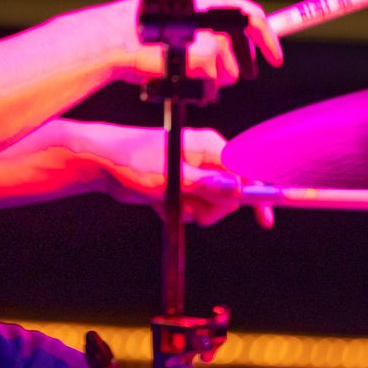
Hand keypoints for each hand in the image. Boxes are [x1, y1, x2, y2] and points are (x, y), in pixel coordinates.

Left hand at [80, 122, 249, 225]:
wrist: (102, 163)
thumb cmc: (135, 162)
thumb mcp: (173, 178)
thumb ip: (206, 185)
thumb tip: (236, 188)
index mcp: (209, 147)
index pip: (246, 170)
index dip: (257, 195)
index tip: (264, 220)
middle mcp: (205, 157)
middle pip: (229, 193)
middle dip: (212, 208)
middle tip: (191, 210)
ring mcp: (192, 170)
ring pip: (209, 203)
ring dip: (192, 211)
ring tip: (168, 202)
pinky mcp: (179, 183)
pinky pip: (191, 205)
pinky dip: (178, 209)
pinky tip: (158, 202)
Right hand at [82, 0, 283, 87]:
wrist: (115, 39)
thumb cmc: (138, 29)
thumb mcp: (176, 10)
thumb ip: (205, 19)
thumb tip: (229, 40)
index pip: (253, 16)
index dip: (268, 39)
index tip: (275, 56)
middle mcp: (216, 12)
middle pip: (244, 51)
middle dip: (239, 68)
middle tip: (227, 75)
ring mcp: (213, 36)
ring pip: (230, 73)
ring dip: (214, 79)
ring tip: (186, 72)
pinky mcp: (206, 59)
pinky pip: (214, 85)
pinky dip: (201, 89)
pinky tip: (182, 80)